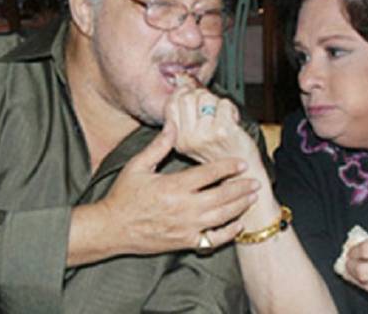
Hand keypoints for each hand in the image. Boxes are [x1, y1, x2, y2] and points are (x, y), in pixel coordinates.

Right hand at [96, 124, 260, 255]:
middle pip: (222, 196)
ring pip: (222, 217)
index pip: (209, 174)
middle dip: (241, 187)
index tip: (241, 163)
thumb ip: (158, 146)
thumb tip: (173, 125)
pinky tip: (237, 224)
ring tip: (252, 197)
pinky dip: (228, 233)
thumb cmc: (123, 196)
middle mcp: (184, 207)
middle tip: (255, 181)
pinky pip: (213, 240)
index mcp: (173, 186)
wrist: (111, 228)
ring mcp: (186, 227)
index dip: (228, 167)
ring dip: (240, 206)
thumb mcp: (137, 166)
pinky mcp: (185, 242)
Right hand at [165, 75, 259, 165]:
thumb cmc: (220, 155)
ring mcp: (204, 135)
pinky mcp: (222, 132)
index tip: (192, 92)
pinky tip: (233, 123)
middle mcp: (188, 139)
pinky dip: (231, 109)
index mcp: (178, 141)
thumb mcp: (193, 142)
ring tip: (223, 119)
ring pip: (206, 98)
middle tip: (212, 109)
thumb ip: (185, 118)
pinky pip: (224, 104)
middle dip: (203, 97)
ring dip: (218, 104)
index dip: (183, 92)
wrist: (242, 175)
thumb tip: (182, 87)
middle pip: (188, 97)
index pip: (172, 104)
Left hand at [342, 223, 367, 301]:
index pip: (365, 250)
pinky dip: (367, 284)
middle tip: (347, 260)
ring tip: (352, 270)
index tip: (351, 248)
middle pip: (361, 271)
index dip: (353, 250)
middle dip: (349, 266)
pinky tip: (365, 278)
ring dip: (355, 278)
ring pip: (367, 285)